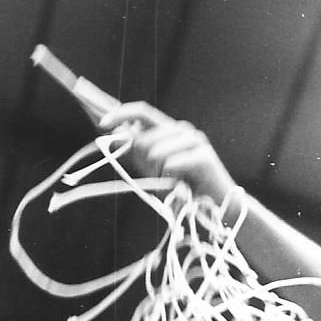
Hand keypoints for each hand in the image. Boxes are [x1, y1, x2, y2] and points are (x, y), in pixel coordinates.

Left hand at [98, 103, 234, 206]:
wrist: (218, 208)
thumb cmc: (186, 190)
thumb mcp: (156, 171)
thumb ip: (138, 154)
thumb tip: (116, 136)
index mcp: (171, 130)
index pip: (142, 111)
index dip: (120, 114)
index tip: (103, 124)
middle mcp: (183, 130)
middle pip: (147, 134)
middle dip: (141, 156)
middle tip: (153, 173)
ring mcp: (195, 141)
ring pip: (158, 151)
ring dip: (159, 172)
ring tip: (173, 182)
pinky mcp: (204, 157)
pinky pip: (173, 163)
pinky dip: (171, 177)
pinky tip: (180, 183)